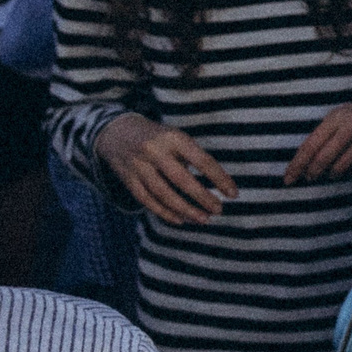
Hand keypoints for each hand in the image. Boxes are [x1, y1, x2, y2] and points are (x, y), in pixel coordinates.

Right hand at [95, 113, 237, 224]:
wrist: (117, 131)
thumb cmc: (160, 138)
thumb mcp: (177, 138)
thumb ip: (193, 158)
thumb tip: (218, 187)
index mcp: (174, 137)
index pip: (202, 160)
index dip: (220, 179)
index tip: (234, 194)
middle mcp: (155, 151)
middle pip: (182, 180)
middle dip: (203, 198)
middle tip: (219, 210)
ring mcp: (138, 165)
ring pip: (163, 194)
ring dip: (185, 210)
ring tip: (203, 219)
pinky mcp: (127, 179)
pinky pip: (147, 200)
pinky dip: (164, 212)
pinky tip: (180, 220)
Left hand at [286, 89, 351, 184]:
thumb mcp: (338, 116)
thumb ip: (322, 134)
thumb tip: (304, 160)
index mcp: (336, 117)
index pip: (310, 145)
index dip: (297, 164)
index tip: (288, 178)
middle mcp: (351, 127)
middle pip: (324, 159)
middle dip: (313, 172)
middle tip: (309, 177)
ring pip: (341, 167)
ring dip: (332, 174)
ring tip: (331, 171)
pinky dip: (351, 172)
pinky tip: (350, 167)